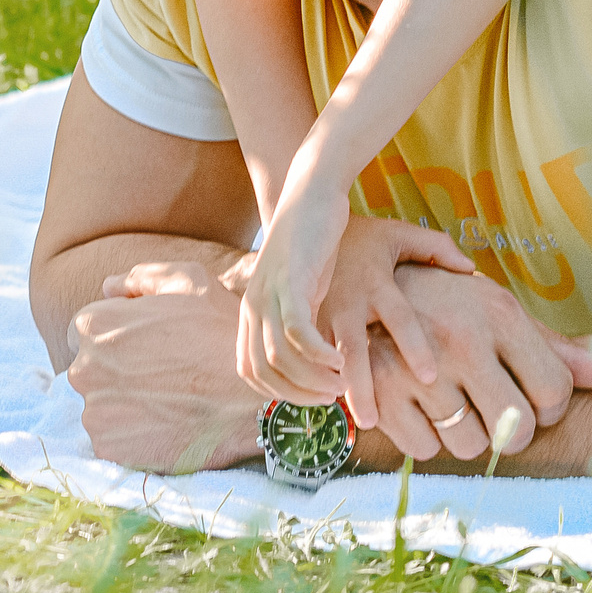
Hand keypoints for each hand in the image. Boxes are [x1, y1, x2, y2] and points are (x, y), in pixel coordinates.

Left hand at [67, 260, 265, 472]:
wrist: (252, 399)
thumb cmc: (223, 331)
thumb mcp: (189, 281)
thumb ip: (141, 278)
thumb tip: (109, 287)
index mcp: (94, 325)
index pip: (86, 331)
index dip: (118, 336)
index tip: (147, 346)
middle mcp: (83, 369)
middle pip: (90, 369)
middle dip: (117, 370)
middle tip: (161, 374)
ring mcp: (95, 414)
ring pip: (101, 406)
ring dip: (124, 404)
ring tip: (167, 400)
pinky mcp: (110, 450)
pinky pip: (113, 439)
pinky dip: (133, 435)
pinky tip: (166, 424)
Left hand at [235, 184, 351, 401]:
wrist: (312, 192)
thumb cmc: (311, 242)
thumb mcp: (300, 286)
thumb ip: (298, 319)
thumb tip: (312, 359)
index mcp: (252, 310)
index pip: (251, 371)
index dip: (280, 393)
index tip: (313, 397)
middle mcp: (253, 305)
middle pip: (263, 371)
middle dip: (298, 394)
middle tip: (332, 399)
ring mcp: (268, 293)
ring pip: (279, 356)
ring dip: (311, 379)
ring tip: (341, 383)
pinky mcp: (290, 281)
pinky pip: (296, 331)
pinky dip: (317, 354)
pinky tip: (340, 360)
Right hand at [313, 219, 477, 430]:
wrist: (308, 221)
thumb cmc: (364, 236)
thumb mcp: (399, 235)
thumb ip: (435, 249)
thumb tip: (471, 269)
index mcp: (377, 282)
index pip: (399, 317)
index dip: (414, 346)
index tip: (429, 377)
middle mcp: (348, 301)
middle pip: (353, 348)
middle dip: (361, 385)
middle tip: (372, 420)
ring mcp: (321, 313)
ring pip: (322, 357)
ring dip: (330, 387)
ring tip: (343, 419)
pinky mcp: (303, 320)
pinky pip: (304, 354)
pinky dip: (312, 378)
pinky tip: (321, 403)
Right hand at [356, 263, 591, 466]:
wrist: (365, 278)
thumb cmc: (448, 303)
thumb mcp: (499, 311)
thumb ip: (553, 348)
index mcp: (498, 314)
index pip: (553, 391)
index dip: (551, 408)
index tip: (534, 400)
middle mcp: (461, 339)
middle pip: (515, 429)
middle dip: (513, 433)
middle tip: (497, 413)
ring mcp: (417, 367)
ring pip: (469, 446)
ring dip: (467, 435)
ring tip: (456, 405)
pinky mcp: (380, 388)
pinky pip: (425, 449)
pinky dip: (427, 438)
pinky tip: (422, 408)